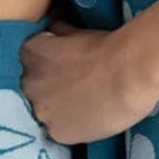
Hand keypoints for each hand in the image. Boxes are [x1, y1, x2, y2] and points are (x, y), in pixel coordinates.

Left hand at [17, 18, 158, 145]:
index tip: (65, 67)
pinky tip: (90, 118)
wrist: (129, 72)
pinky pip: (60, 130)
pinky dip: (72, 126)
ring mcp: (41, 110)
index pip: (31, 60)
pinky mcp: (58, 132)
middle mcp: (28, 83)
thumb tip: (53, 27)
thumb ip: (58, 32)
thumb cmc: (107, 46)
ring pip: (46, 111)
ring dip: (59, 108)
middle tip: (77, 86)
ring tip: (85, 104)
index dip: (49, 64)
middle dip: (50, 87)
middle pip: (35, 87)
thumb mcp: (76, 31)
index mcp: (29, 53)